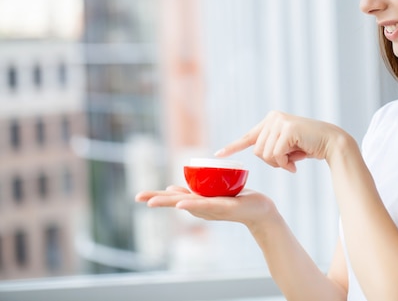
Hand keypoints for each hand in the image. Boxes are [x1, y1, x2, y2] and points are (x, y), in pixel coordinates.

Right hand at [135, 186, 277, 227]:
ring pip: (188, 203)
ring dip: (170, 202)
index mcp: (197, 203)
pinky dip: (193, 204)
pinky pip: (207, 204)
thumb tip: (171, 187)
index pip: (173, 198)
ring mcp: (212, 208)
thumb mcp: (210, 194)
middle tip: (137, 197)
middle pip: (176, 202)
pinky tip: (182, 204)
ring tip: (153, 202)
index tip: (138, 195)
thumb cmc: (236, 201)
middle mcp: (202, 208)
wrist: (259, 211)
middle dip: (157, 199)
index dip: (156, 196)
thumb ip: (192, 192)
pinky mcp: (225, 207)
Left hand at [215, 110, 349, 172]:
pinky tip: (297, 160)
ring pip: (266, 155)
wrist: (331, 142)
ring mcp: (280, 122)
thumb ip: (272, 147)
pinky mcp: (287, 129)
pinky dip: (286, 163)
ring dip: (280, 163)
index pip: (248, 136)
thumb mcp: (286, 147)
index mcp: (270, 120)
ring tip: (294, 158)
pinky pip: (276, 155)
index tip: (218, 154)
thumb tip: (260, 155)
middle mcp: (273, 118)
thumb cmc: (309, 146)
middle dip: (273, 162)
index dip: (233, 146)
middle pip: (258, 152)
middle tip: (288, 161)